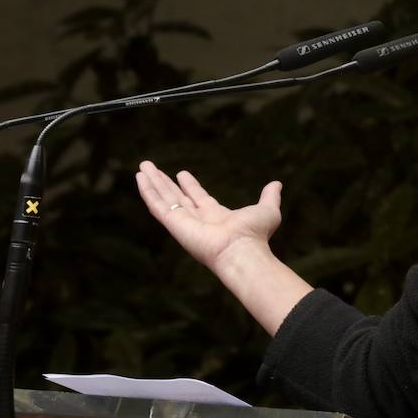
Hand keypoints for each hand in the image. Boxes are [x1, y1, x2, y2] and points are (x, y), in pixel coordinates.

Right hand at [134, 161, 282, 273]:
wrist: (242, 251)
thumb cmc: (255, 235)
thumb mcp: (267, 210)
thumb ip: (269, 196)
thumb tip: (277, 184)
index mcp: (216, 217)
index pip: (198, 198)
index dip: (189, 186)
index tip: (181, 173)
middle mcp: (198, 220)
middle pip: (176, 197)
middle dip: (164, 183)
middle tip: (153, 168)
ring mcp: (184, 222)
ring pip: (164, 199)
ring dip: (152, 183)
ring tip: (142, 167)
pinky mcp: (174, 224)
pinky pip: (157, 205)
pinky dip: (147, 191)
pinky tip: (140, 178)